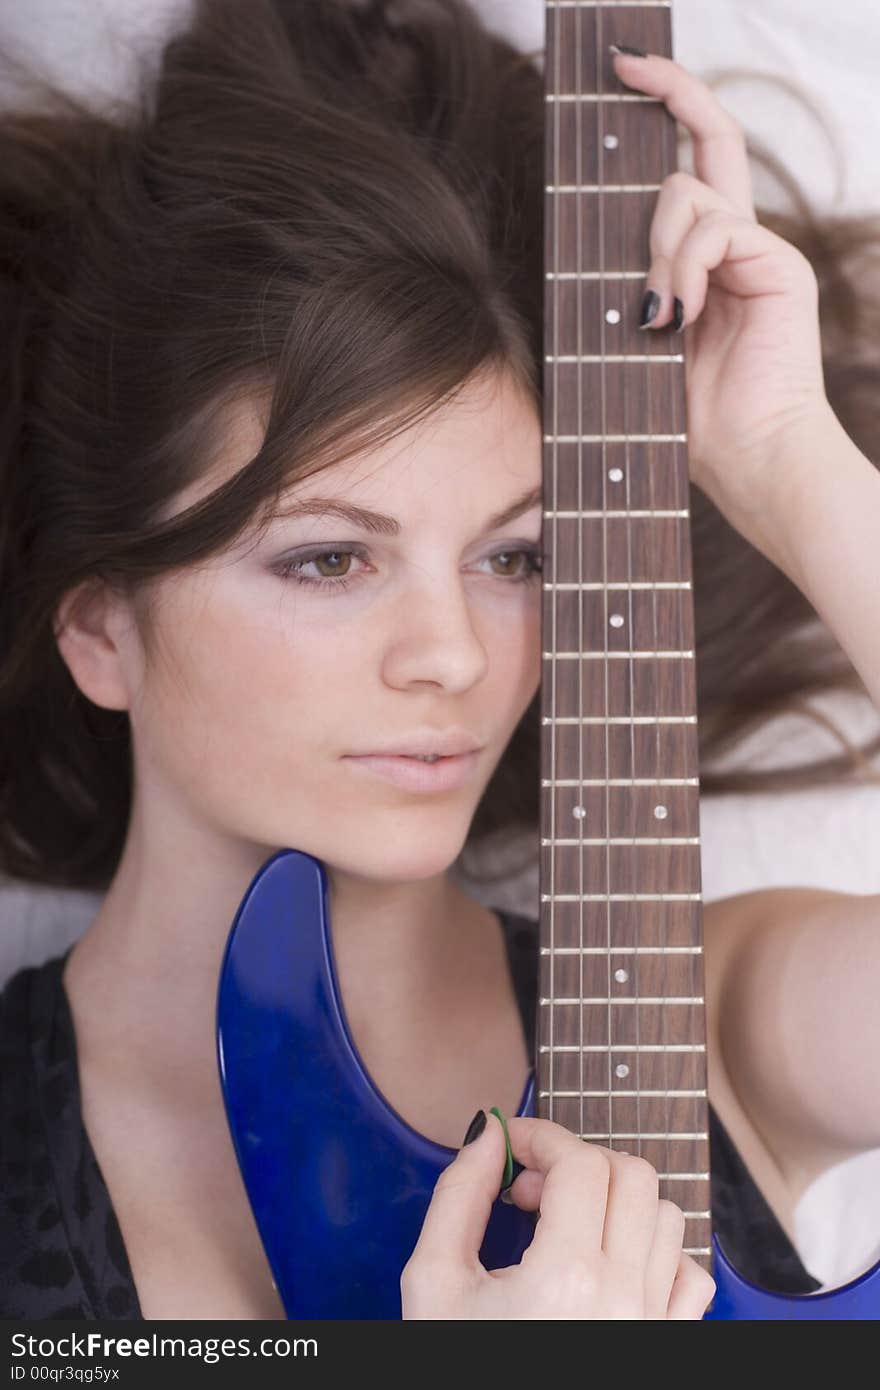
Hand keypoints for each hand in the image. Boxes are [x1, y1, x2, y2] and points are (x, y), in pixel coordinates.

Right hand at [400, 1112, 714, 1319]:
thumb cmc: (458, 1372)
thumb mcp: (432, 1281)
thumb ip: (459, 1194)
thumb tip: (489, 1134)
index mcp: (565, 1279)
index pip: (580, 1163)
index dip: (542, 1136)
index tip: (512, 1145)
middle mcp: (623, 1299)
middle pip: (632, 1176)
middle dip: (578, 1162)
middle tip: (532, 1189)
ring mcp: (654, 1327)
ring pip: (666, 1217)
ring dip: (616, 1202)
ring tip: (565, 1226)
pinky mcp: (668, 1347)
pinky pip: (689, 1276)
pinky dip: (657, 1254)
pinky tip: (609, 1265)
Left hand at [611, 48, 838, 561]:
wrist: (751, 463)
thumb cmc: (695, 422)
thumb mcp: (640, 343)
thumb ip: (631, 286)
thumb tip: (596, 246)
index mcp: (708, 259)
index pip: (692, 163)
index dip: (666, 106)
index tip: (623, 67)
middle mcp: (737, 243)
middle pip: (708, 139)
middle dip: (667, 89)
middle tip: (623, 61)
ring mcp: (761, 250)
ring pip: (689, 192)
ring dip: (654, 247)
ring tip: (655, 313)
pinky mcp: (780, 264)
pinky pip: (718, 230)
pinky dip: (685, 268)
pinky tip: (677, 314)